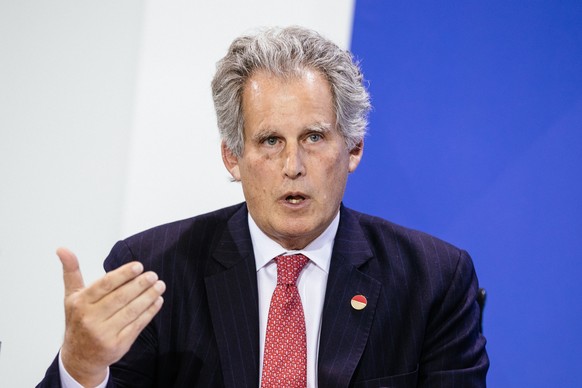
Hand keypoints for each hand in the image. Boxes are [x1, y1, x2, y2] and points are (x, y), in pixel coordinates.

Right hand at [57, 247, 164, 386]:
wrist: (80, 357)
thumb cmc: (78, 320)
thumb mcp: (71, 296)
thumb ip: (71, 271)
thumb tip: (62, 249)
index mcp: (80, 304)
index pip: (104, 285)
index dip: (123, 274)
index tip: (138, 266)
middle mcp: (91, 319)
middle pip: (120, 298)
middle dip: (140, 285)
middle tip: (153, 275)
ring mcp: (105, 334)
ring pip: (131, 311)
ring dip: (148, 297)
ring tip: (160, 285)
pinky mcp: (118, 345)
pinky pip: (137, 325)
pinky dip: (149, 312)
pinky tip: (158, 301)